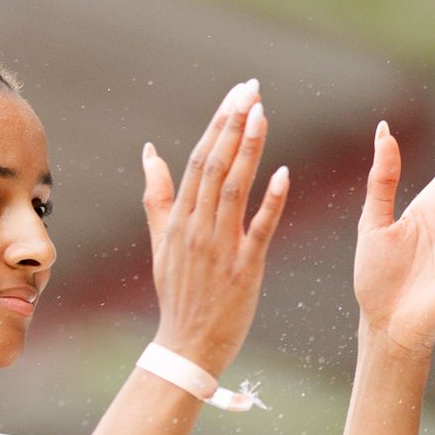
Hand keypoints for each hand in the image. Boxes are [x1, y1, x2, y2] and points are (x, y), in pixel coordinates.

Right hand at [141, 77, 289, 375]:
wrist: (186, 345)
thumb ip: (157, 196)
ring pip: (234, 189)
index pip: (199, 159)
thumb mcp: (161, 242)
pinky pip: (259, 230)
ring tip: (262, 114)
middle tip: (251, 89)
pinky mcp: (244, 269)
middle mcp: (197, 227)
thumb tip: (150, 152)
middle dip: (234, 124)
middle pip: (215, 165)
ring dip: (248, 150)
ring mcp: (220, 248)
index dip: (219, 123)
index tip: (236, 93)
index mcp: (180, 218)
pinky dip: (270, 202)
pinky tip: (284, 174)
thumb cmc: (178, 293)